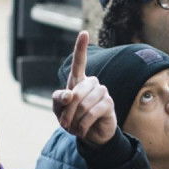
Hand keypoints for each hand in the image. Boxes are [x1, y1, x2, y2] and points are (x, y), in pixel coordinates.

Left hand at [52, 31, 116, 146]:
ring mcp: (102, 92)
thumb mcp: (59, 110)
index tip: (84, 33)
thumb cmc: (73, 119)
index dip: (81, 48)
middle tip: (64, 124)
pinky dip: (84, 124)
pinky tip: (83, 130)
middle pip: (76, 92)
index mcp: (78, 81)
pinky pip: (93, 112)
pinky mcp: (109, 104)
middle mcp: (92, 83)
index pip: (79, 62)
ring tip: (75, 127)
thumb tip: (68, 95)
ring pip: (84, 103)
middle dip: (67, 110)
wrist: (90, 135)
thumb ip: (58, 99)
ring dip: (76, 119)